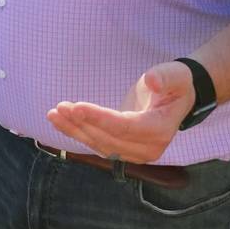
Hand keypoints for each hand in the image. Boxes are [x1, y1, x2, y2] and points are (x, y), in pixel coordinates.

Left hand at [45, 61, 195, 163]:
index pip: (126, 128)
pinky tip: (59, 122)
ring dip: (74, 130)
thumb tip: (152, 81)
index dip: (100, 119)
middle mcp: (148, 149)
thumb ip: (165, 77)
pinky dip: (76, 133)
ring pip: (99, 144)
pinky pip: (96, 143)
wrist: (175, 98)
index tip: (77, 107)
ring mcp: (134, 153)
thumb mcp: (176, 75)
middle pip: (109, 139)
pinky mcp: (122, 150)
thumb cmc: (175, 84)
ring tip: (53, 114)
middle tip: (59, 108)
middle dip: (82, 124)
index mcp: (161, 130)